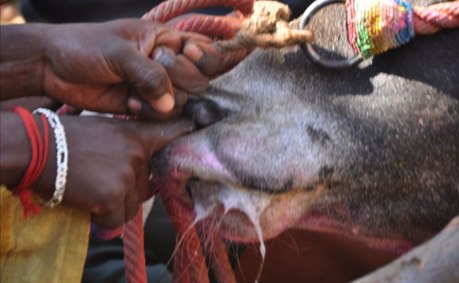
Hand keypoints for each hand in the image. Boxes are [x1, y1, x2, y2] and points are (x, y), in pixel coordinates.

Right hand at [34, 115, 192, 227]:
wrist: (37, 148)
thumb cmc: (66, 138)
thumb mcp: (104, 130)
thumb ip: (130, 144)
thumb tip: (146, 167)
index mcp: (136, 136)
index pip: (172, 132)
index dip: (186, 133)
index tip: (200, 128)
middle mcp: (137, 154)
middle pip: (147, 185)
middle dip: (128, 189)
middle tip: (101, 180)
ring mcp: (127, 175)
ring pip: (134, 204)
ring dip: (116, 204)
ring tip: (93, 190)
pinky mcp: (114, 195)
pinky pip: (119, 218)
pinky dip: (104, 217)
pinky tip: (90, 203)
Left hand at [42, 19, 222, 116]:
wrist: (52, 68)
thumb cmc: (84, 47)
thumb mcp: (119, 53)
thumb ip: (149, 75)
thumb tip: (170, 103)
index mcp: (165, 40)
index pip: (204, 50)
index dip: (204, 57)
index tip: (188, 56)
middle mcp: (166, 63)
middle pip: (198, 80)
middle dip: (179, 81)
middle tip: (153, 73)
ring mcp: (156, 86)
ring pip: (183, 101)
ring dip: (161, 101)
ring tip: (133, 93)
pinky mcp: (145, 105)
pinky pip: (164, 116)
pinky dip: (149, 113)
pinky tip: (129, 104)